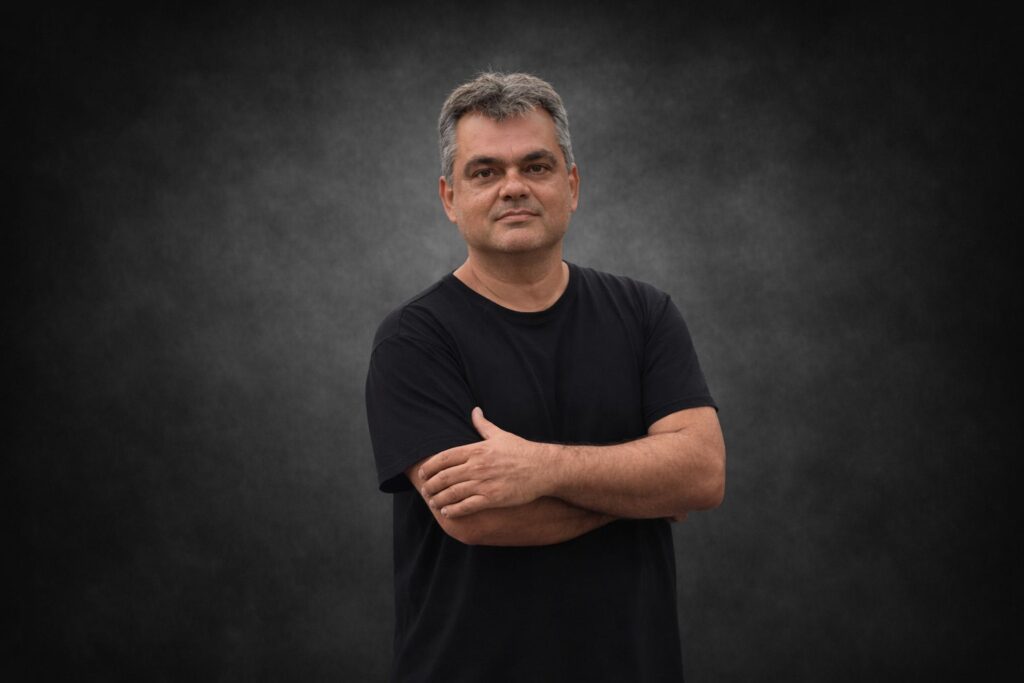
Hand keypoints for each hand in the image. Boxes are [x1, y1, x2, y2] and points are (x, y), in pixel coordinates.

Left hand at [419, 407, 550, 517]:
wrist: (544, 468)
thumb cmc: (522, 451)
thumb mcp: (501, 435)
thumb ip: (483, 425)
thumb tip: (475, 410)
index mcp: (477, 449)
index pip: (444, 458)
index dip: (429, 467)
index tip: (422, 474)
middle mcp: (477, 466)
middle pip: (444, 477)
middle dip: (430, 486)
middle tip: (425, 491)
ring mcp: (484, 483)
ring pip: (452, 493)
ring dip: (439, 499)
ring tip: (434, 503)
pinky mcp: (492, 498)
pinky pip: (466, 506)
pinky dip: (454, 510)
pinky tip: (447, 512)